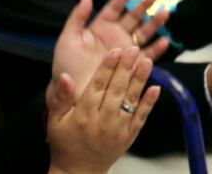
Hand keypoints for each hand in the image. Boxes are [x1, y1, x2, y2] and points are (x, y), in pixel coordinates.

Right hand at [47, 48, 159, 173]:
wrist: (78, 172)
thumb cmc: (65, 144)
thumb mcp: (55, 121)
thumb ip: (60, 98)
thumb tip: (64, 76)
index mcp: (83, 115)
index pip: (97, 85)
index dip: (107, 67)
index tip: (115, 51)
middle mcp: (102, 121)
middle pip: (116, 89)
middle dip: (126, 68)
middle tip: (133, 50)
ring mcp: (118, 129)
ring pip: (130, 100)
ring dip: (140, 80)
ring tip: (147, 62)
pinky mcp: (129, 136)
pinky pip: (141, 117)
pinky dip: (149, 103)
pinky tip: (156, 88)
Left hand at [49, 0, 169, 104]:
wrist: (72, 94)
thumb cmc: (67, 66)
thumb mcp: (68, 39)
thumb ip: (77, 17)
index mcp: (100, 27)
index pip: (115, 7)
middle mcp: (115, 36)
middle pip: (133, 16)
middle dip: (146, 5)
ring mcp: (125, 50)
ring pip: (144, 32)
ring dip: (155, 23)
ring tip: (166, 13)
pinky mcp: (132, 66)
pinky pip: (147, 55)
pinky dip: (157, 49)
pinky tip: (165, 41)